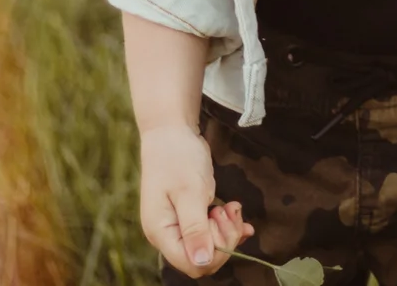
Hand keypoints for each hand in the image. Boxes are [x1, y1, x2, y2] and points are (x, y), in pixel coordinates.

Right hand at [139, 124, 250, 276]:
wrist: (171, 132)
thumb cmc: (178, 159)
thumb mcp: (190, 192)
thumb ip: (196, 229)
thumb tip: (202, 263)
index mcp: (161, 233)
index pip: (192, 264)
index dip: (215, 250)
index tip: (221, 220)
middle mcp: (167, 234)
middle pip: (203, 258)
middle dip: (224, 237)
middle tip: (227, 209)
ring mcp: (177, 225)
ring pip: (209, 245)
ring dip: (226, 228)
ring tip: (229, 205)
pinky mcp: (188, 216)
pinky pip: (210, 231)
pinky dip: (226, 223)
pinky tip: (234, 209)